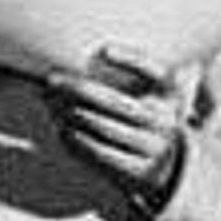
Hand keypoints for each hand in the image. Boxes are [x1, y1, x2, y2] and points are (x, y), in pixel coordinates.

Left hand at [48, 45, 187, 204]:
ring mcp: (152, 148)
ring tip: (50, 101)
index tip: (103, 49)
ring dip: (69, 112)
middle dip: (79, 88)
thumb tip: (79, 62)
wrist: (165, 169)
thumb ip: (130, 76)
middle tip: (52, 79)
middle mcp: (165, 122)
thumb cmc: (145, 120)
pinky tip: (60, 126)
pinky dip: (74, 138)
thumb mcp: (152, 96)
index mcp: (170, 96)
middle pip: (115, 102)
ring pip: (101, 126)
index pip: (154, 73)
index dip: (131, 60)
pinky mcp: (136, 171)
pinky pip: (97, 152)